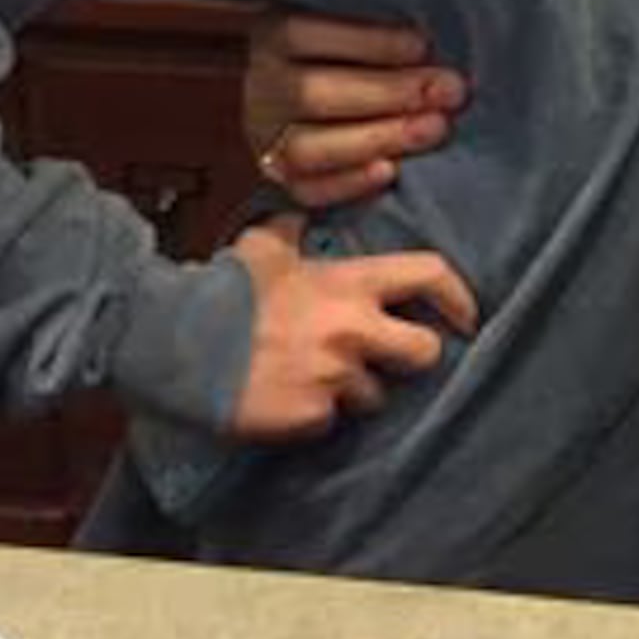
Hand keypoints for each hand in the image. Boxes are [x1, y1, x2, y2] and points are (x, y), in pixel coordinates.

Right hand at [222, 213, 480, 440]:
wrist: (172, 342)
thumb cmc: (220, 292)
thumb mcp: (263, 248)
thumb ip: (293, 233)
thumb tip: (300, 218)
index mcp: (350, 283)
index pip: (431, 275)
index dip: (459, 297)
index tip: (467, 317)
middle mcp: (354, 330)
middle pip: (424, 352)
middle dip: (410, 358)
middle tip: (386, 360)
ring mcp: (335, 377)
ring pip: (375, 396)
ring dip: (352, 392)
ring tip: (312, 378)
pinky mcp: (312, 417)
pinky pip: (331, 421)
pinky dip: (315, 415)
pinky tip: (286, 398)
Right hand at [245, 10, 465, 208]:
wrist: (275, 97)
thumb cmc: (333, 47)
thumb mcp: (330, 20)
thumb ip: (361, 25)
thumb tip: (422, 39)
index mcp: (269, 35)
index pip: (303, 34)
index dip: (368, 42)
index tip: (423, 45)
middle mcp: (260, 87)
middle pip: (310, 94)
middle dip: (389, 92)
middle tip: (451, 91)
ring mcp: (263, 136)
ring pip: (305, 147)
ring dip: (378, 138)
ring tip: (435, 128)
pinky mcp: (276, 176)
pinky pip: (304, 190)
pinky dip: (347, 184)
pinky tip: (390, 171)